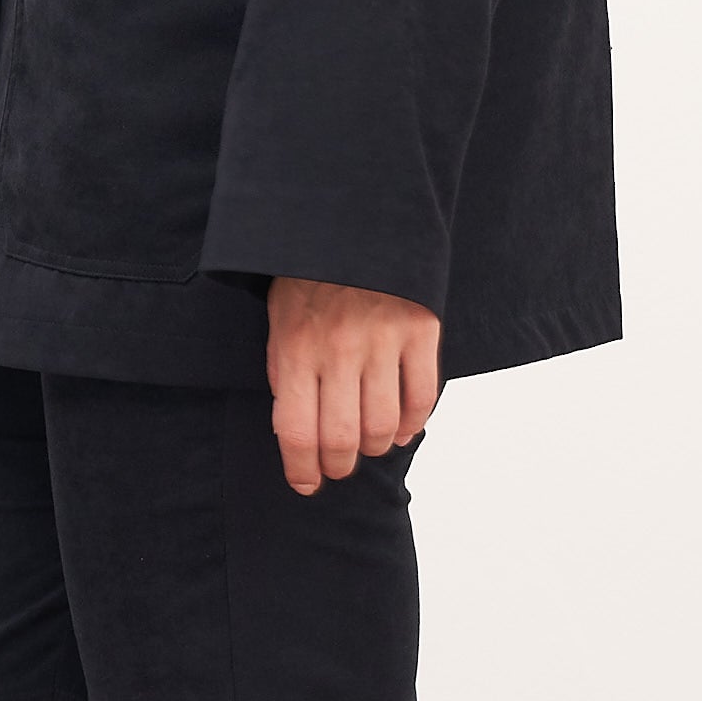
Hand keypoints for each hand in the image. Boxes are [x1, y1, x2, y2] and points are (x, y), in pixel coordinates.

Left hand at [265, 279, 442, 496]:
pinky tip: (400, 426)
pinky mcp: (421, 329)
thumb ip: (285, 372)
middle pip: (342, 438)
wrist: (352, 217)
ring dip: (374, 446)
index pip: (297, 430)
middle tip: (337, 467)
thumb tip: (298, 432)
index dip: (301, 469)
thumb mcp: (279, 319)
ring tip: (368, 442)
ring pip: (383, 425)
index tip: (306, 483)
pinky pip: (421, 396)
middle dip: (338, 465)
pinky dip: (412, 423)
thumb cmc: (309, 276)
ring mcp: (383, 339)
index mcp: (296, 347)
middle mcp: (339, 348)